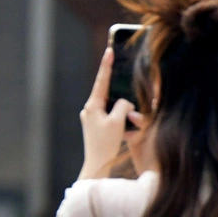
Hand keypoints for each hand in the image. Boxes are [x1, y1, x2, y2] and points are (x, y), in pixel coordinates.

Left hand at [79, 47, 136, 179]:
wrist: (96, 166)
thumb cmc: (106, 144)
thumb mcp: (118, 122)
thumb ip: (123, 106)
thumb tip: (124, 102)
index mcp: (92, 106)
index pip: (101, 81)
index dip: (106, 66)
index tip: (109, 50)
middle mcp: (90, 110)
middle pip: (109, 96)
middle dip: (122, 98)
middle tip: (128, 104)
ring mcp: (93, 119)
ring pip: (113, 109)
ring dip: (124, 114)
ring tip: (127, 128)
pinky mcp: (98, 127)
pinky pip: (113, 119)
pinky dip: (122, 122)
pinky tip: (126, 132)